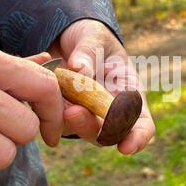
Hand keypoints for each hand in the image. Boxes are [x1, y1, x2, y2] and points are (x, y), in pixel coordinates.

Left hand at [48, 19, 154, 154]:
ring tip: (58, 103)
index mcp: (128, 93)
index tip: (126, 148)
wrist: (64, 37)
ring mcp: (85, 114)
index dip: (138, 138)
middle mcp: (109, 110)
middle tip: (74, 112)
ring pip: (81, 131)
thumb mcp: (94, 37)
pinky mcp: (61, 113)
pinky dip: (50, 110)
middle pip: (107, 134)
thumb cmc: (91, 37)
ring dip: (69, 123)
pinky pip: (56, 119)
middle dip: (92, 128)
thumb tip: (79, 70)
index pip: (142, 124)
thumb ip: (89, 53)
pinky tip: (43, 91)